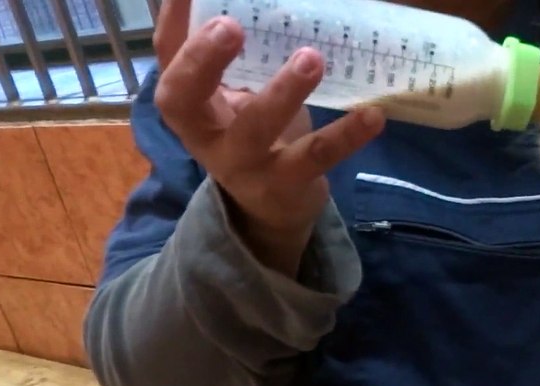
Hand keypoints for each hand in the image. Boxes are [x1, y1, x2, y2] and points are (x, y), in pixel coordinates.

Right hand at [152, 0, 384, 273]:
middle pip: (184, 98)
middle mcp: (205, 133)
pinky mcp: (286, 183)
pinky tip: (372, 115)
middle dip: (203, 60)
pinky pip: (316, 157)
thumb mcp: (233, 95)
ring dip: (283, 92)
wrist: (272, 208)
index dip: (172, 24)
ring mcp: (243, 162)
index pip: (167, 59)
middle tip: (231, 26)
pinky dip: (346, 134)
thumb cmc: (250, 132)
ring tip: (311, 59)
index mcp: (189, 103)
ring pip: (255, 128)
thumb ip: (233, 56)